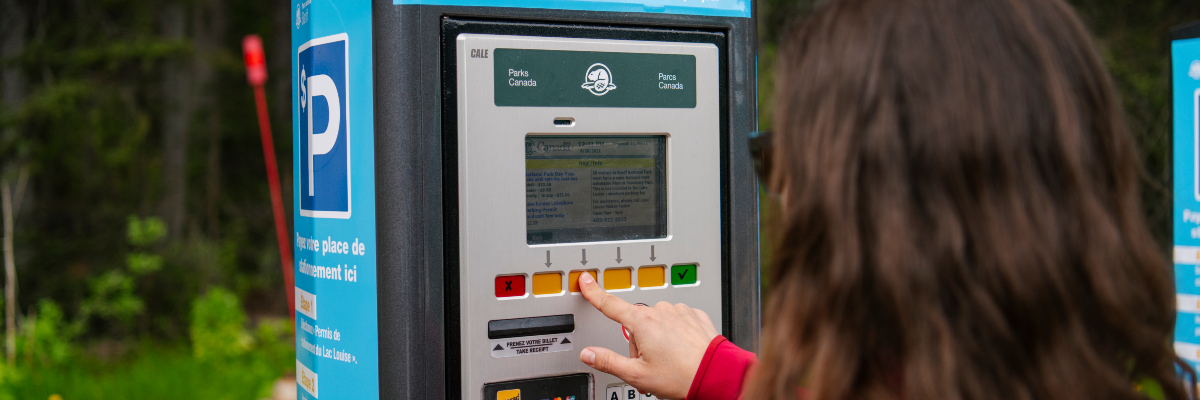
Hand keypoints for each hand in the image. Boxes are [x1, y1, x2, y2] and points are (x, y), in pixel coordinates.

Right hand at [577, 272, 718, 399]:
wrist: (716, 375)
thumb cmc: (681, 377)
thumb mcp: (637, 375)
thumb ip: (608, 361)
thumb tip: (589, 354)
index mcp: (642, 323)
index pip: (610, 304)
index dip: (594, 292)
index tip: (585, 280)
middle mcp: (660, 311)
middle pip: (637, 323)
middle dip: (639, 342)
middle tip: (651, 364)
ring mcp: (680, 312)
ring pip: (659, 322)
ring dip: (659, 338)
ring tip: (671, 361)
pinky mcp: (695, 316)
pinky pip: (678, 321)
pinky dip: (677, 335)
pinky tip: (684, 351)